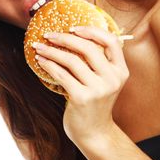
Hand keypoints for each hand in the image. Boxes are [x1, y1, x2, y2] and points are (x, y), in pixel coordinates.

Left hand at [33, 26, 129, 145]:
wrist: (94, 132)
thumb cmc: (95, 101)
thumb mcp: (104, 80)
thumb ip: (98, 61)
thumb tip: (73, 34)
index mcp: (120, 70)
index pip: (111, 41)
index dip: (92, 31)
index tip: (73, 28)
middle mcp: (113, 78)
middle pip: (88, 48)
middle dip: (64, 38)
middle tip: (48, 35)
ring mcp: (98, 89)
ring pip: (71, 60)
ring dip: (51, 51)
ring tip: (38, 47)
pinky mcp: (82, 98)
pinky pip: (61, 74)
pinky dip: (48, 65)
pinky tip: (40, 61)